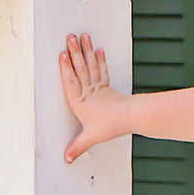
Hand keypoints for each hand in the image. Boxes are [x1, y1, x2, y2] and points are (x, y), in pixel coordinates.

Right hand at [59, 33, 129, 162]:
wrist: (132, 118)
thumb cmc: (112, 125)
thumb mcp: (91, 137)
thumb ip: (78, 146)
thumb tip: (67, 158)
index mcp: (80, 102)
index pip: (70, 82)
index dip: (65, 68)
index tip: (61, 54)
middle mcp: (88, 92)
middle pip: (80, 69)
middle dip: (74, 52)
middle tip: (70, 37)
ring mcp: (98, 88)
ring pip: (90, 66)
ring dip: (86, 51)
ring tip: (83, 36)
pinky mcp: (107, 88)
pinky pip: (102, 71)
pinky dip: (100, 60)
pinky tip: (98, 50)